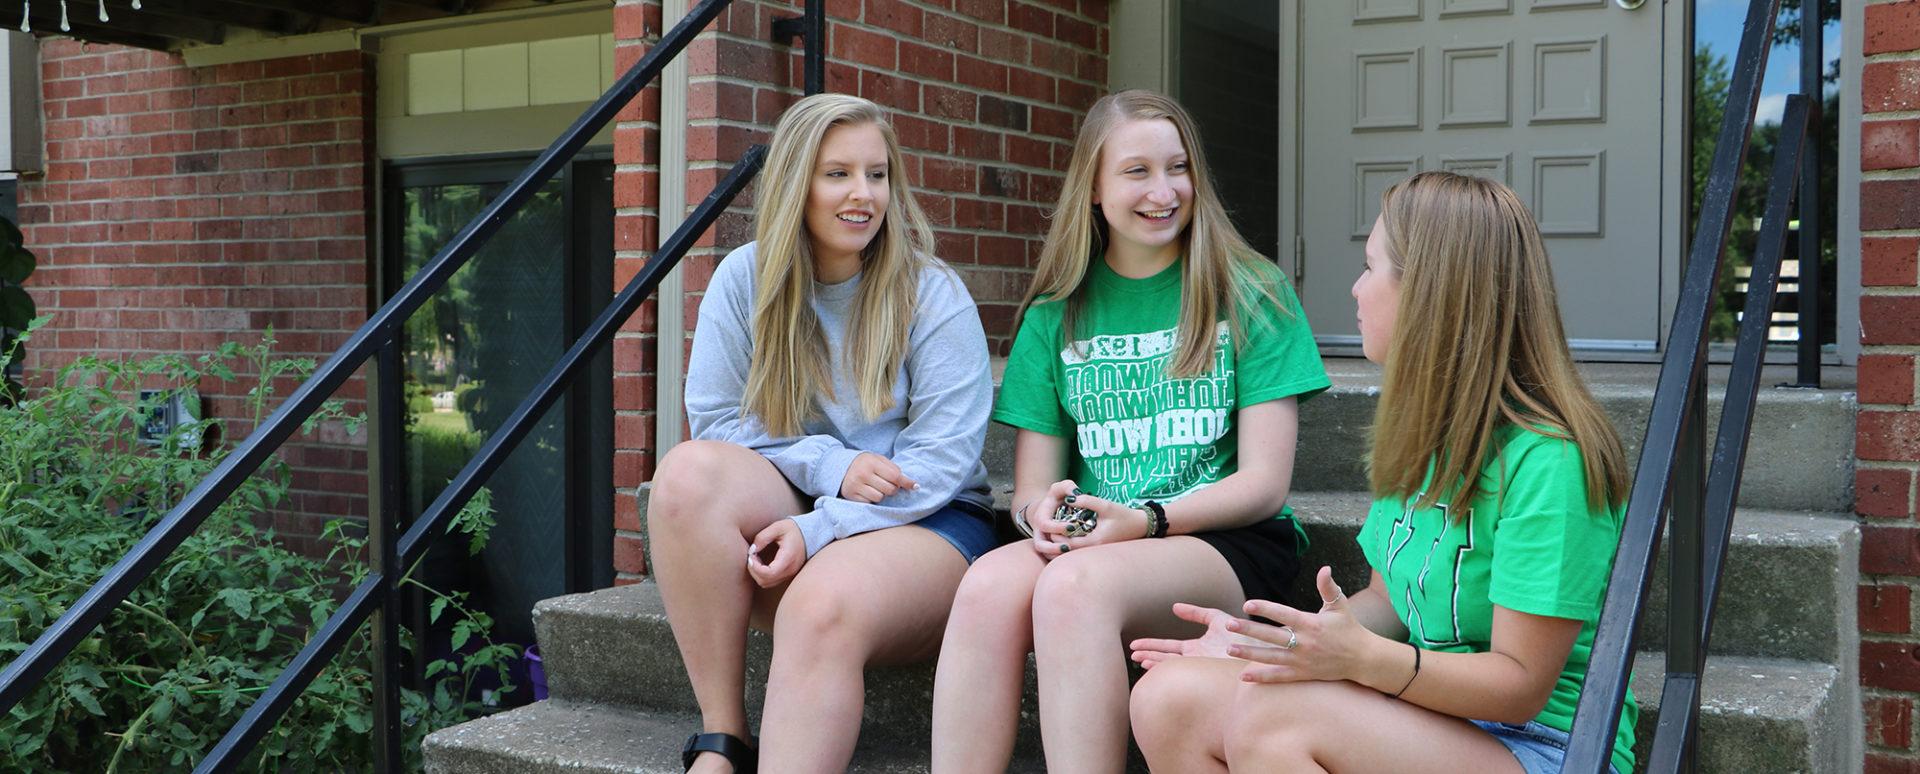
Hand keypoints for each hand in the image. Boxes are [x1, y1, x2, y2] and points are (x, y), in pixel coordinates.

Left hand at [746, 519, 807, 587]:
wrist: (811, 535)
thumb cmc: (793, 529)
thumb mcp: (777, 527)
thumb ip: (762, 537)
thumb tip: (751, 551)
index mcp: (788, 557)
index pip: (768, 573)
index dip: (755, 567)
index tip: (751, 555)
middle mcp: (790, 570)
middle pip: (764, 581)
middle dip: (753, 570)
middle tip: (752, 556)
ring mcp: (790, 574)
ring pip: (766, 584)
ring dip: (757, 573)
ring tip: (757, 559)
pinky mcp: (788, 576)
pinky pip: (771, 582)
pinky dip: (762, 575)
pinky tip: (762, 563)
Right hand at [840, 452, 917, 503]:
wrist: (841, 467)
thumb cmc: (866, 464)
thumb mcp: (879, 460)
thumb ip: (895, 469)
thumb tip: (913, 485)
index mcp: (872, 462)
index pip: (895, 476)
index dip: (906, 482)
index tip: (915, 486)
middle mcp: (863, 474)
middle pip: (889, 489)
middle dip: (892, 489)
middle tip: (887, 484)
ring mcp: (856, 486)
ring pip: (880, 498)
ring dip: (881, 494)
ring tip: (876, 487)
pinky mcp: (851, 496)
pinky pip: (869, 503)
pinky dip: (871, 499)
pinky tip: (867, 492)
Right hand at [1025, 479, 1084, 559]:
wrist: (1051, 508)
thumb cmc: (1058, 497)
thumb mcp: (1062, 487)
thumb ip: (1068, 486)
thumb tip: (1076, 493)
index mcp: (1040, 517)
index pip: (1044, 525)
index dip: (1057, 527)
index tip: (1072, 526)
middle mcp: (1039, 531)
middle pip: (1040, 546)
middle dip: (1053, 548)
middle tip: (1069, 547)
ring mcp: (1044, 541)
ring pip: (1045, 555)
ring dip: (1057, 557)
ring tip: (1071, 554)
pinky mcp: (1050, 548)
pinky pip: (1052, 558)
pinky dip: (1060, 560)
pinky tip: (1074, 557)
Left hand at [1056, 490, 1149, 549]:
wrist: (1140, 525)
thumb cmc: (1124, 515)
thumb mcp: (1105, 505)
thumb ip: (1087, 501)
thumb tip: (1069, 498)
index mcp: (1095, 542)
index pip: (1069, 545)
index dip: (1057, 537)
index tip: (1050, 526)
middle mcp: (1095, 550)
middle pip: (1069, 551)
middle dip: (1057, 542)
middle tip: (1048, 530)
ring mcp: (1096, 551)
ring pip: (1074, 552)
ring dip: (1063, 544)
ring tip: (1054, 533)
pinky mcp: (1097, 549)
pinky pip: (1080, 549)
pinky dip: (1072, 543)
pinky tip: (1067, 534)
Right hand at [1128, 603, 1268, 668]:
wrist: (1258, 646)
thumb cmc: (1241, 633)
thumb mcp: (1216, 618)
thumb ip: (1196, 613)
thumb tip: (1174, 607)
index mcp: (1196, 647)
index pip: (1168, 647)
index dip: (1152, 645)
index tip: (1135, 645)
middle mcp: (1194, 659)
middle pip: (1164, 657)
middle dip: (1147, 654)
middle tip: (1131, 653)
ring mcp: (1198, 667)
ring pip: (1169, 666)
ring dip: (1153, 662)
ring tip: (1137, 660)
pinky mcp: (1202, 672)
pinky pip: (1180, 670)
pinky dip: (1165, 669)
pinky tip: (1152, 668)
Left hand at [1226, 567, 1382, 683]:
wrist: (1363, 658)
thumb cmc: (1349, 628)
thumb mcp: (1340, 605)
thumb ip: (1328, 587)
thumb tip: (1325, 568)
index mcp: (1311, 624)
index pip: (1284, 614)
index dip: (1266, 608)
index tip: (1247, 604)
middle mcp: (1305, 643)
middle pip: (1272, 636)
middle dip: (1249, 630)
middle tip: (1229, 625)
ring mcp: (1303, 661)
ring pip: (1271, 657)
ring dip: (1249, 654)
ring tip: (1229, 649)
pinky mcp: (1303, 674)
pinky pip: (1280, 677)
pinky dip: (1262, 677)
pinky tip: (1244, 677)